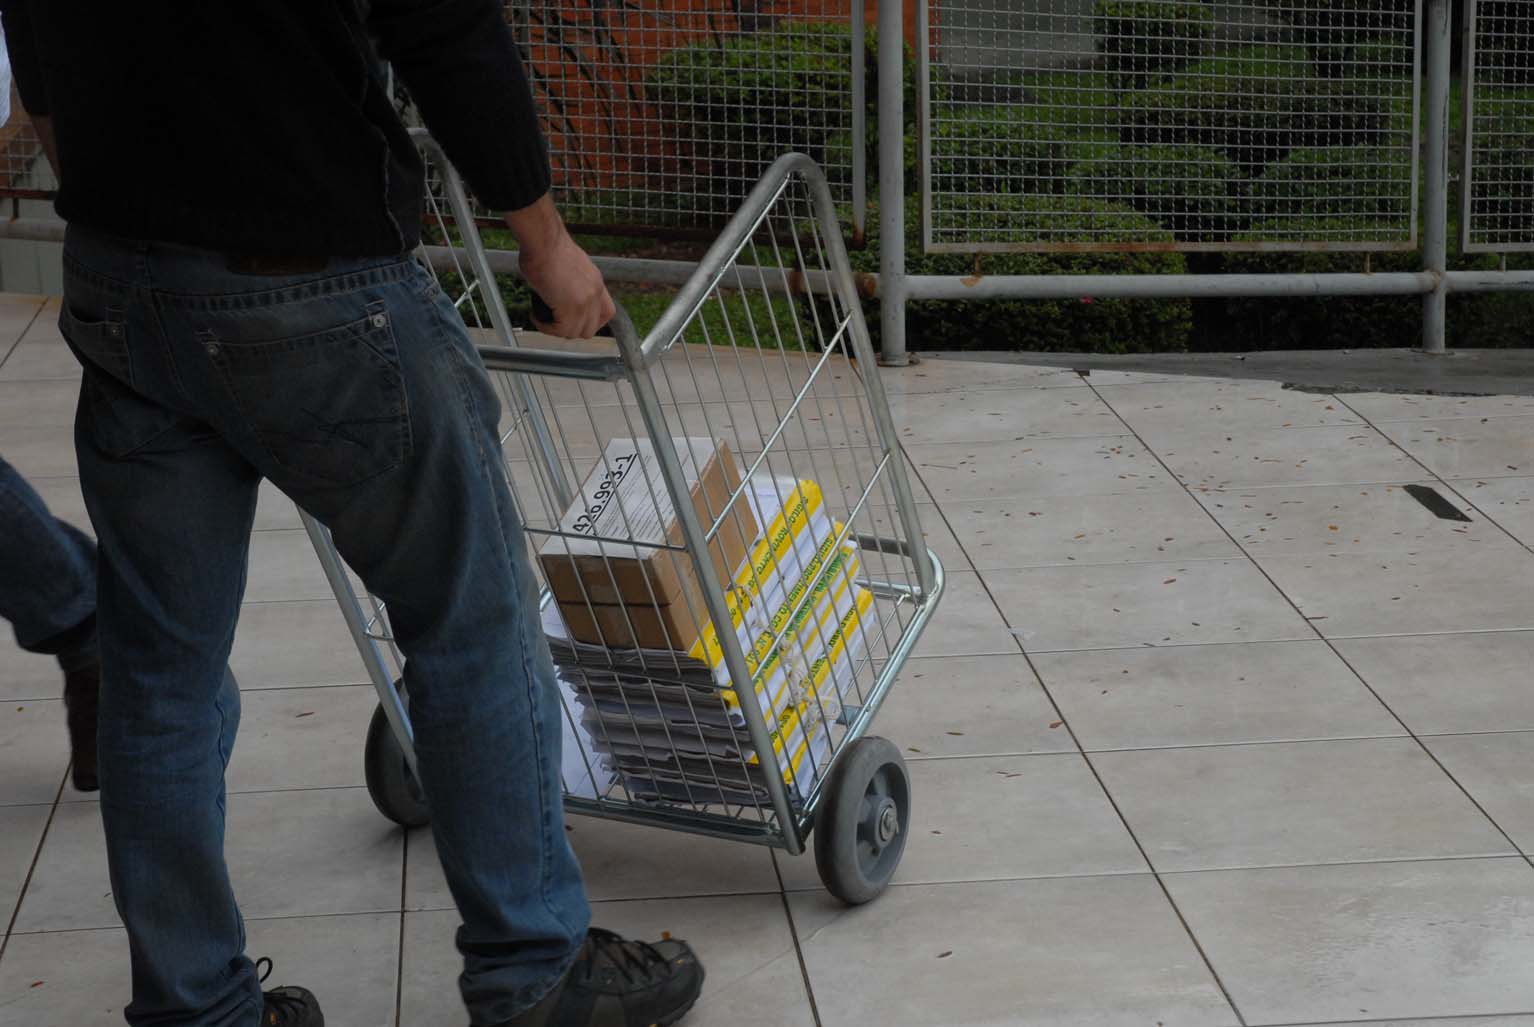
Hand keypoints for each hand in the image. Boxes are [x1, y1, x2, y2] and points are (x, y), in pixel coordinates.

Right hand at [503, 194, 614, 338]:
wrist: (543, 239)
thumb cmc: (545, 246)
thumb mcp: (567, 266)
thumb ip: (570, 283)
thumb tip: (557, 295)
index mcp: (596, 281)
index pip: (607, 313)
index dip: (591, 322)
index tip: (573, 320)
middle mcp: (595, 292)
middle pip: (591, 329)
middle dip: (570, 329)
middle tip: (552, 319)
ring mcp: (585, 301)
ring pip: (573, 333)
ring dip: (554, 328)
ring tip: (540, 315)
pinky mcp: (571, 307)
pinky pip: (558, 330)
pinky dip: (544, 326)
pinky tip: (534, 314)